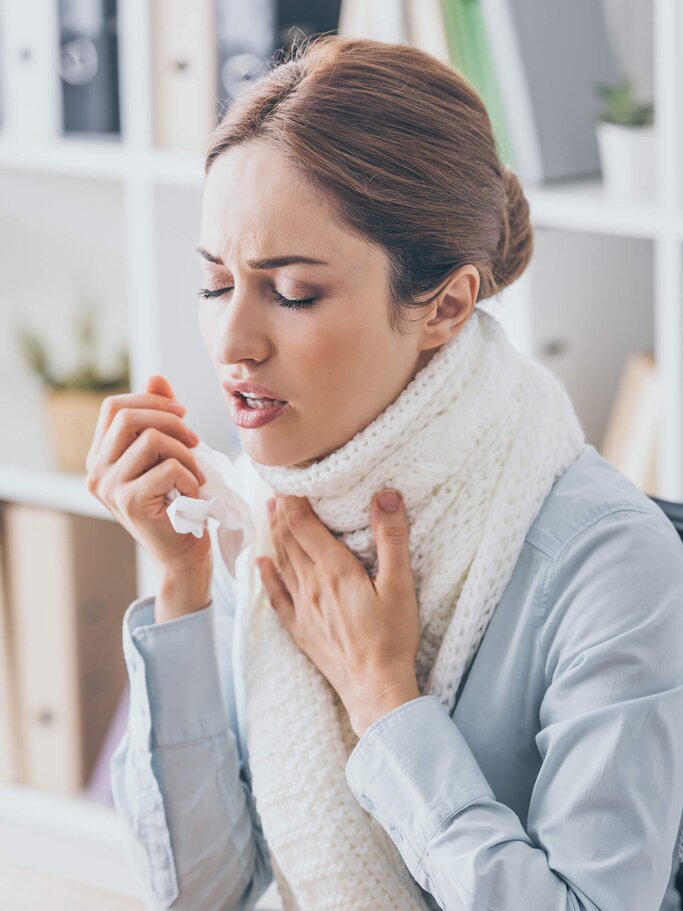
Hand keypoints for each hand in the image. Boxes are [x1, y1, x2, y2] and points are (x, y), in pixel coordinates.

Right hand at [85, 374, 210, 583]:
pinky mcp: (131, 503)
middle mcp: (96, 472)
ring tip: (196, 473)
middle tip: (196, 441)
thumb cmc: (178, 503)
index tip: (182, 414)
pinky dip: (191, 477)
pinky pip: (169, 468)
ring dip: (187, 453)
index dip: (151, 401)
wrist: (183, 556)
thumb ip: (158, 418)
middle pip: (128, 416)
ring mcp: (110, 488)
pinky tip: (193, 494)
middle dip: (171, 420)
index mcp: (100, 457)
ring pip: (152, 440)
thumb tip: (156, 377)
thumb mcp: (167, 455)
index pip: (113, 406)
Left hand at [256, 488, 420, 737]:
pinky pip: (277, 596)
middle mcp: (311, 584)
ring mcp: (303, 607)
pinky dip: (267, 576)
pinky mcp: (301, 628)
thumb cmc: (392, 638)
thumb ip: (391, 538)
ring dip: (274, 535)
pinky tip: (261, 564)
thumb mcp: (400, 584)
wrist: (375, 689)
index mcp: (334, 569)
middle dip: (281, 511)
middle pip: (288, 539)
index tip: (288, 478)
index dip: (294, 499)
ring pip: (281, 562)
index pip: (304, 524)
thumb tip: (386, 496)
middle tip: (274, 488)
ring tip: (270, 513)